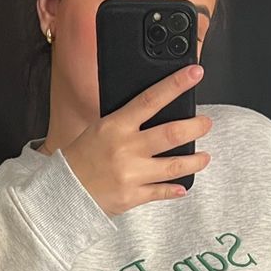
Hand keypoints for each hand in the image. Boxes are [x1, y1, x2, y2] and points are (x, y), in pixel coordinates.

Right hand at [61, 64, 211, 215]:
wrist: (64, 191)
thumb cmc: (82, 157)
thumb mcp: (99, 129)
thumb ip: (126, 120)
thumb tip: (154, 110)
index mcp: (116, 126)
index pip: (151, 99)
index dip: (176, 84)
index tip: (195, 73)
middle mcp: (126, 149)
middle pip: (171, 133)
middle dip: (195, 127)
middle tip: (206, 124)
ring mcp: (131, 174)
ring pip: (173, 166)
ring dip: (194, 161)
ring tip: (204, 157)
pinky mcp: (132, 197)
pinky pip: (161, 192)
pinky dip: (175, 190)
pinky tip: (183, 187)